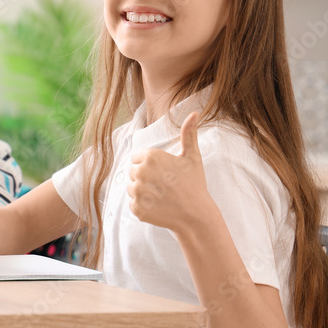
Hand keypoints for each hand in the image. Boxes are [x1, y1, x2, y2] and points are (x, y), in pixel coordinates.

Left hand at [127, 111, 212, 231]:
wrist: (196, 215)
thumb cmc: (194, 184)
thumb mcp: (192, 157)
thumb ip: (189, 133)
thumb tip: (195, 112)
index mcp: (150, 157)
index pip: (137, 158)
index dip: (150, 166)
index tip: (164, 173)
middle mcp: (140, 172)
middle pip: (133, 172)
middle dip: (145, 178)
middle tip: (164, 186)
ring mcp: (137, 192)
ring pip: (131, 188)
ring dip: (142, 192)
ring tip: (161, 196)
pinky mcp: (136, 209)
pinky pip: (133, 204)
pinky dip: (143, 207)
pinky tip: (158, 207)